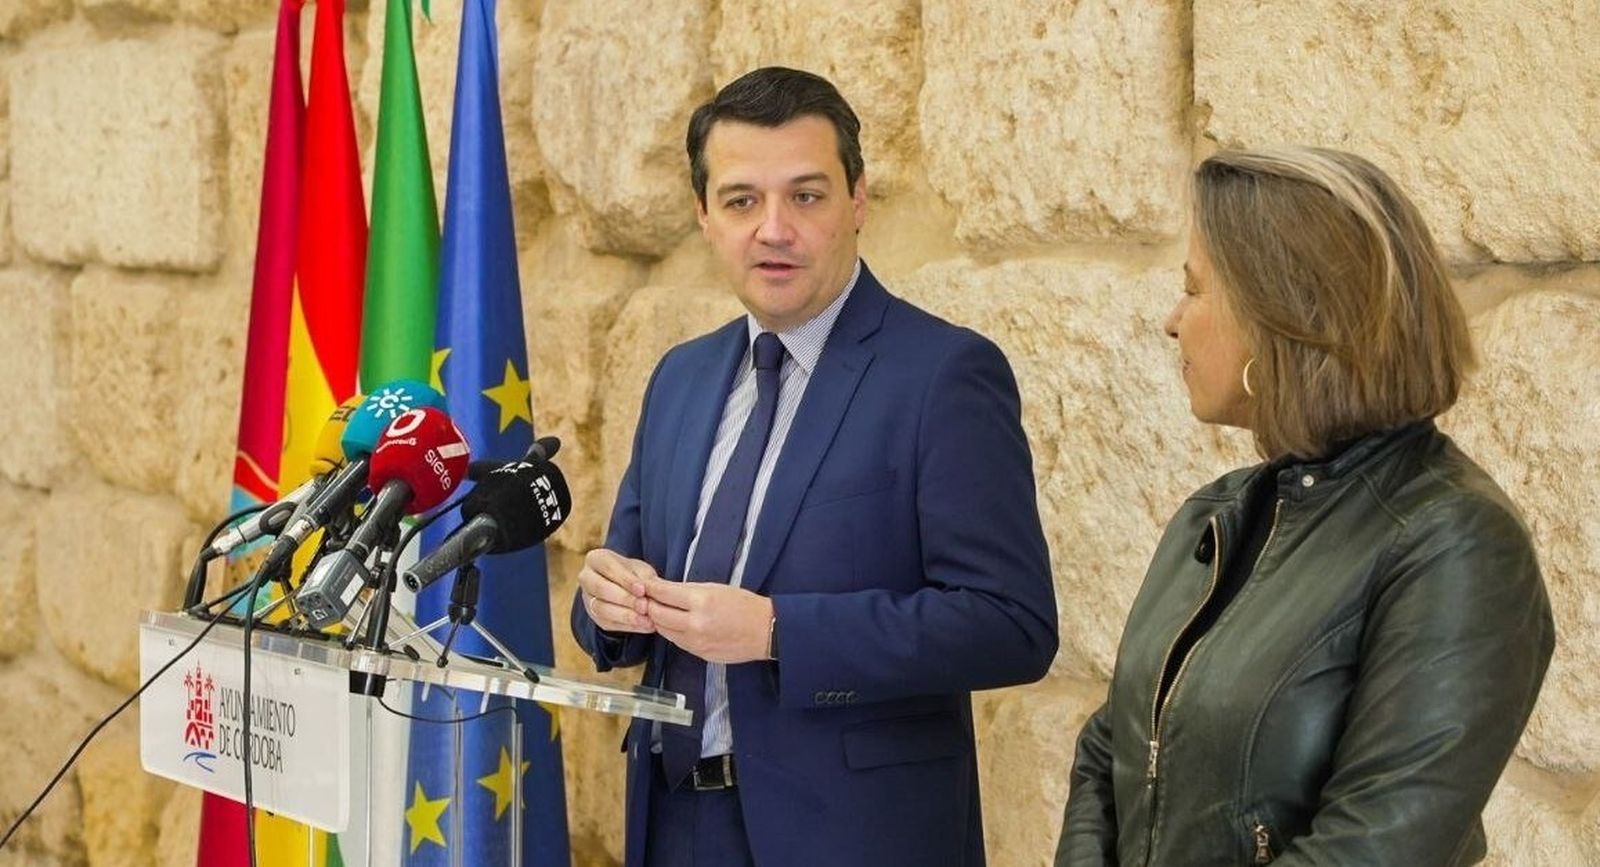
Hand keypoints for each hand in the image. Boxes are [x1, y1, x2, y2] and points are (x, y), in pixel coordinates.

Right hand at [576, 548, 656, 633]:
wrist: (623, 587)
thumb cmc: (633, 574)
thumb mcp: (641, 570)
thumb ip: (646, 579)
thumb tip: (653, 591)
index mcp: (596, 559)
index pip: (609, 568)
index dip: (626, 580)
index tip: (642, 590)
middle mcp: (586, 577)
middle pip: (601, 589)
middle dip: (624, 599)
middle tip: (644, 606)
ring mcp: (587, 598)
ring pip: (601, 609)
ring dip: (626, 616)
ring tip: (647, 621)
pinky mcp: (594, 616)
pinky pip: (607, 623)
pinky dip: (627, 626)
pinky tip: (644, 626)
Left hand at [642, 579, 773, 664]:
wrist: (765, 631)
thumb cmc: (744, 604)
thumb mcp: (716, 588)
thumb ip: (688, 590)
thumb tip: (664, 590)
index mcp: (701, 602)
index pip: (663, 594)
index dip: (650, 588)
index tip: (643, 584)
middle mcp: (695, 624)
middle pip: (657, 614)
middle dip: (648, 605)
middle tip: (644, 598)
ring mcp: (696, 642)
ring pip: (664, 631)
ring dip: (657, 620)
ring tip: (656, 611)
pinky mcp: (699, 654)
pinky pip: (677, 642)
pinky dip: (671, 632)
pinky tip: (673, 624)